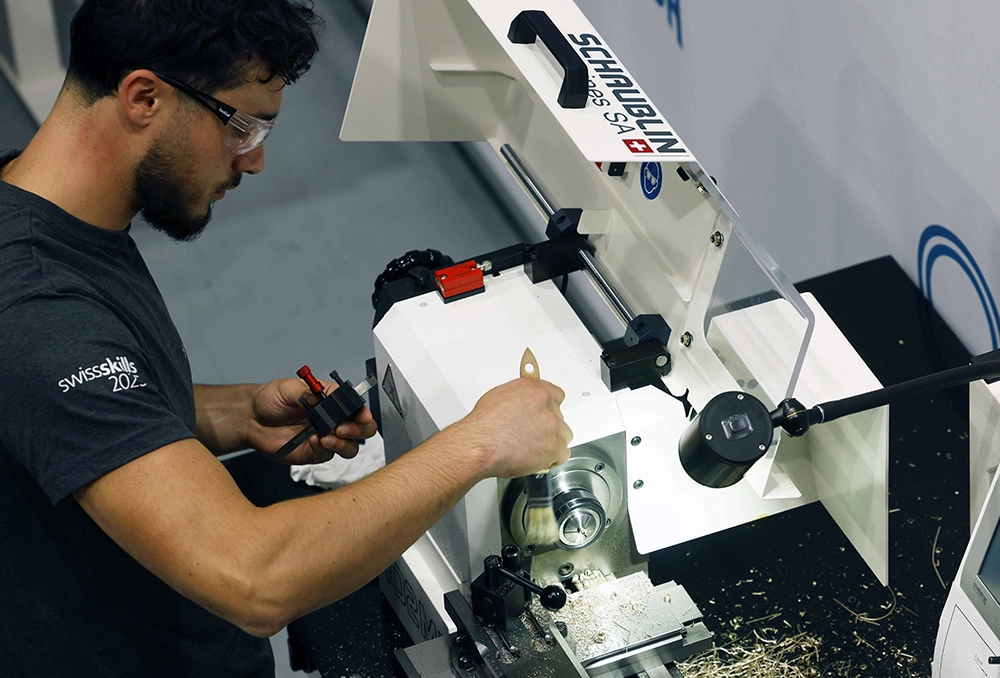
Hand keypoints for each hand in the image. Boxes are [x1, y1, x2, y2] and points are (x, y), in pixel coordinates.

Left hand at [245, 377, 377, 464]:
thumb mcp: (292, 387)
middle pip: (362, 430)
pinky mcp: (313, 454)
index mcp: (332, 402)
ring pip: (350, 447)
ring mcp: (325, 438)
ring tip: (329, 437)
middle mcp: (333, 421)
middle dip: (359, 430)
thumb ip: (313, 392)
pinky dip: (325, 449)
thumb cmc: (271, 399)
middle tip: (344, 428)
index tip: (362, 415)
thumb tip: (331, 397)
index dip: (363, 412)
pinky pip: (328, 456)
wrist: (250, 417)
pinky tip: (315, 441)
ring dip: (344, 443)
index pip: (357, 408)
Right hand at [458, 377, 572, 478]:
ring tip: (533, 448)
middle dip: (548, 427)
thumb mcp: (499, 396)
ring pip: (564, 436)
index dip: (549, 407)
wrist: (480, 444)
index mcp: (535, 390)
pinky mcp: (554, 447)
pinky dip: (552, 459)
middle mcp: (546, 406)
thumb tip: (523, 401)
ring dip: (552, 442)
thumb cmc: (484, 424)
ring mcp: (552, 427)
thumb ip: (520, 397)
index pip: (556, 395)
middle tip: (532, 435)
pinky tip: (537, 458)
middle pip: (559, 417)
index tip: (545, 412)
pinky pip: (563, 455)